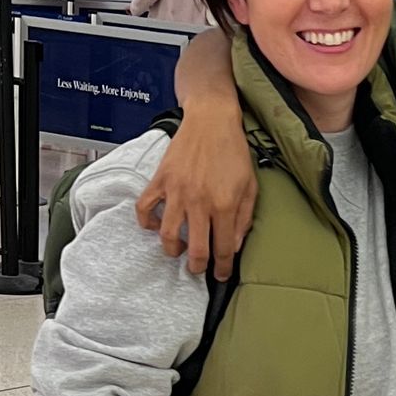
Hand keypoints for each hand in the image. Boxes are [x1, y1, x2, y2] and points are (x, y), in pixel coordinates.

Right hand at [136, 31, 255, 278]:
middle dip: (197, 266)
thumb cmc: (234, 152)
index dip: (222, 268)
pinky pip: (145, 209)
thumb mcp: (250, 186)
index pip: (223, 248)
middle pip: (195, 250)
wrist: (211, 119)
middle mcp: (199, 202)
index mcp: (225, 205)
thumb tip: (234, 246)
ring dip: (172, 250)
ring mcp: (177, 192)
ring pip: (168, 235)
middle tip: (198, 269)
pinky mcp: (160, 180)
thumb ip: (244, 219)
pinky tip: (155, 226)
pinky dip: (147, 222)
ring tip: (179, 249)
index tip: (220, 275)